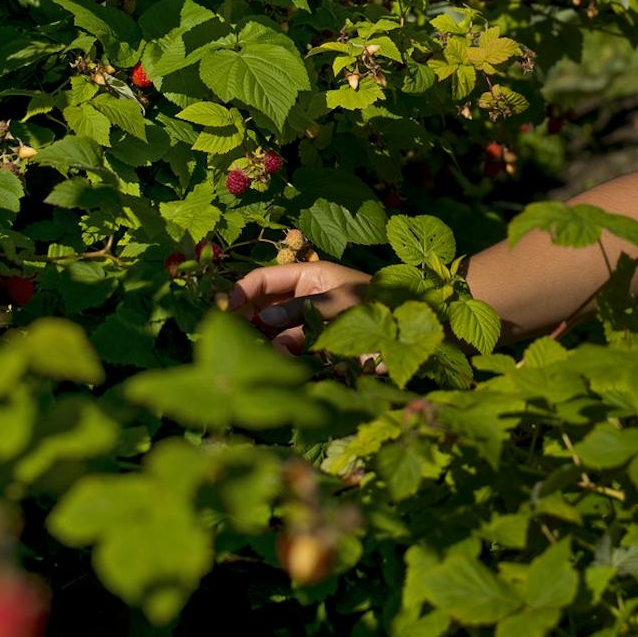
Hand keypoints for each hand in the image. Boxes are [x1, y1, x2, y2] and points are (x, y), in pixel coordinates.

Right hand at [226, 260, 372, 354]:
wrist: (412, 325)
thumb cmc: (379, 302)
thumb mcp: (339, 302)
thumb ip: (301, 312)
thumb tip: (266, 323)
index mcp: (308, 275)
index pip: (266, 279)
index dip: (243, 290)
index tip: (225, 306)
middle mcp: (303, 297)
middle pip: (263, 304)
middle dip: (246, 317)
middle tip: (230, 334)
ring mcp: (307, 321)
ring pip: (273, 328)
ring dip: (261, 338)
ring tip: (249, 350)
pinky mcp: (315, 344)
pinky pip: (289, 347)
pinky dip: (279, 354)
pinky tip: (273, 361)